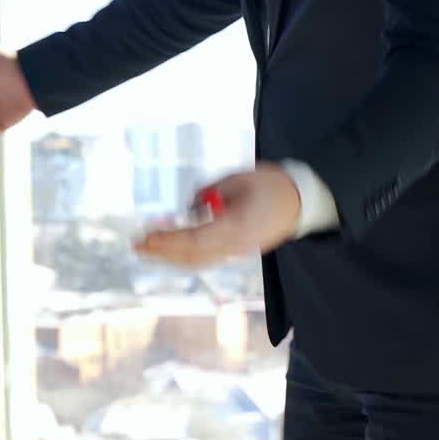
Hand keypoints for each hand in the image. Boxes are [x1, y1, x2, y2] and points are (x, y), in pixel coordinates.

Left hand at [134, 163, 301, 265]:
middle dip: (163, 252)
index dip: (168, 240)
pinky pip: (207, 257)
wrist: (301, 202)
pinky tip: (170, 249)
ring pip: (198, 260)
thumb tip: (189, 207)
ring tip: (147, 248)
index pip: (194, 241)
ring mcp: (238, 251)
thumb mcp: (237, 179)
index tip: (147, 235)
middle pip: (193, 256)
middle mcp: (236, 246)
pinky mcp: (238, 250)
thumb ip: (209, 193)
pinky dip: (184, 255)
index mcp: (236, 228)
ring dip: (171, 256)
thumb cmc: (270, 185)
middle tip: (137, 245)